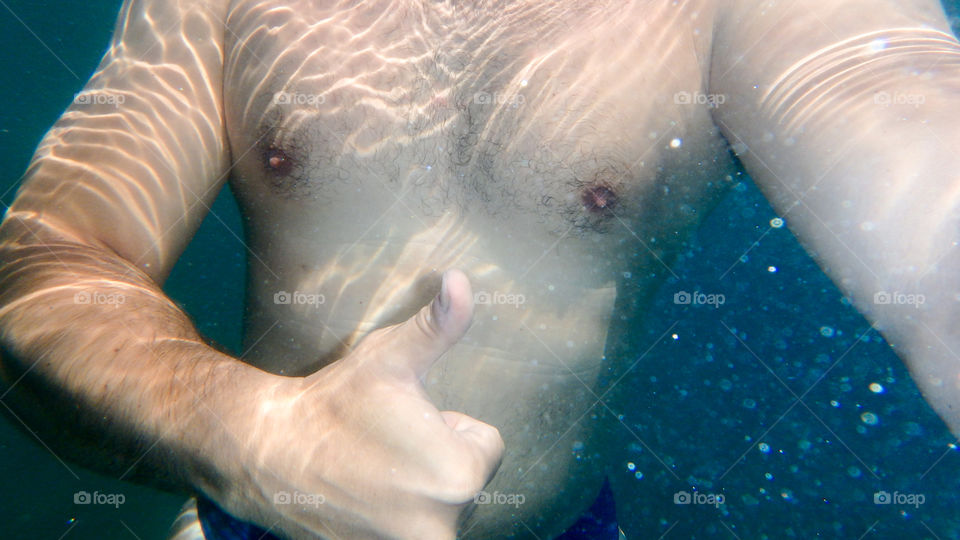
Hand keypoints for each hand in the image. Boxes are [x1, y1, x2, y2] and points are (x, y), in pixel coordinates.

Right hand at [224, 269, 503, 538]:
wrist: (268, 453)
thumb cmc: (335, 403)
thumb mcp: (391, 358)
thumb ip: (438, 324)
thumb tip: (463, 280)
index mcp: (461, 476)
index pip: (487, 443)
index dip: (447, 425)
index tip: (404, 424)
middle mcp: (445, 529)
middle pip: (466, 478)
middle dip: (435, 459)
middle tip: (384, 445)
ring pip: (441, 505)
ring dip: (417, 488)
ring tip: (371, 470)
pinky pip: (413, 528)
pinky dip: (396, 516)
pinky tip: (364, 498)